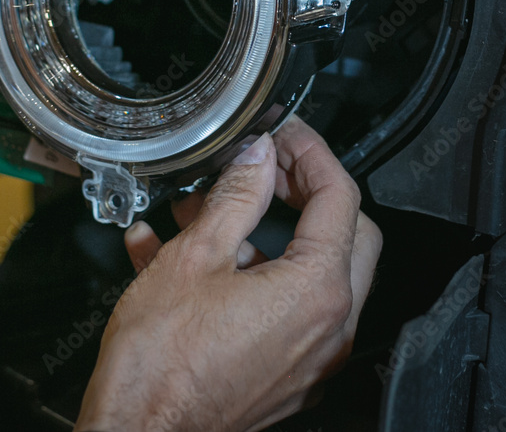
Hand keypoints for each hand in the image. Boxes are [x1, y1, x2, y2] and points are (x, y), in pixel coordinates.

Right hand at [75, 115, 381, 431]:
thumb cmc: (162, 362)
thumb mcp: (195, 255)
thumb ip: (236, 196)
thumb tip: (256, 158)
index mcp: (315, 291)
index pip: (340, 198)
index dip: (310, 152)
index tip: (285, 133)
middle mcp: (326, 328)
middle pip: (343, 234)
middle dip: (303, 190)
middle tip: (264, 166)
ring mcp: (308, 355)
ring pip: (304, 270)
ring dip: (259, 230)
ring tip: (200, 209)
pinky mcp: (283, 372)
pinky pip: (277, 306)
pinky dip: (243, 272)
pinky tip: (178, 258)